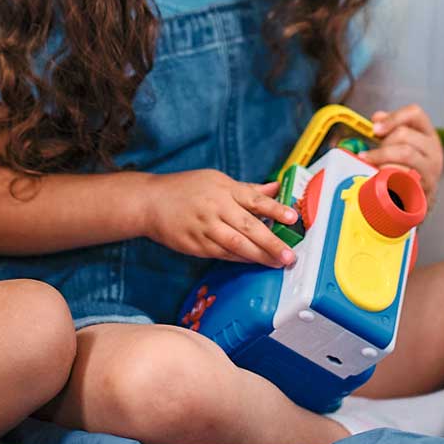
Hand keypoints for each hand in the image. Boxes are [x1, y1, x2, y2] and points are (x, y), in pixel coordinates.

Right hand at [142, 169, 298, 267]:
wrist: (150, 202)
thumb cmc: (185, 189)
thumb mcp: (216, 180)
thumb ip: (246, 189)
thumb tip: (273, 189)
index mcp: (224, 189)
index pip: (255, 200)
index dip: (276, 209)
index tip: (293, 218)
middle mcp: (216, 208)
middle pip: (249, 227)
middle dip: (272, 243)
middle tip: (289, 256)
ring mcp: (205, 228)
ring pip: (236, 245)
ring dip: (259, 256)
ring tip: (276, 263)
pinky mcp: (195, 244)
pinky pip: (222, 254)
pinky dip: (239, 259)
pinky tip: (252, 262)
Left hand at [360, 105, 443, 202]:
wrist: (418, 200)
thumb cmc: (408, 169)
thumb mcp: (403, 145)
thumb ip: (391, 129)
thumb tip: (377, 117)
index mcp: (428, 134)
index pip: (415, 113)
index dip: (393, 117)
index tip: (375, 128)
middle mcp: (434, 150)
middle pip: (404, 134)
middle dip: (383, 143)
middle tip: (371, 154)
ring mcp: (431, 169)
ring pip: (405, 153)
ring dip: (381, 157)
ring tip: (370, 163)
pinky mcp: (425, 187)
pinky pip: (404, 175)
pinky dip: (389, 175)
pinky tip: (380, 177)